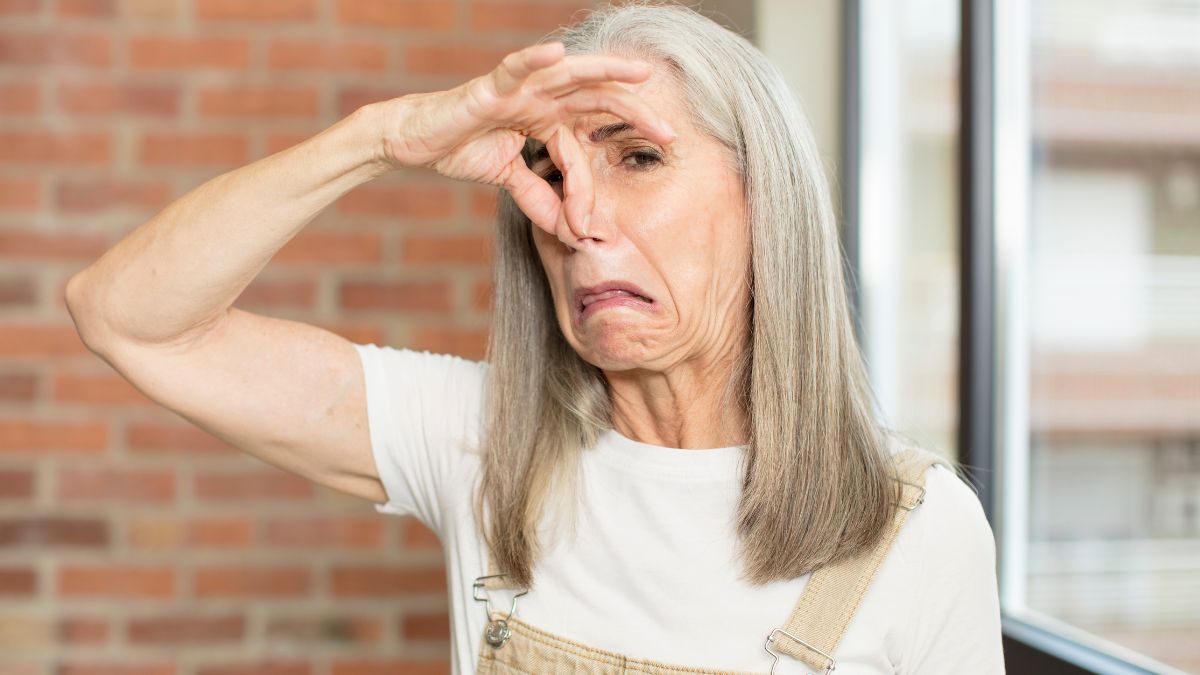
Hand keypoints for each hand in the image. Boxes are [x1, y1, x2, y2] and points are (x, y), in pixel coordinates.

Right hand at [375, 41, 676, 236]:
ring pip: (570, 74)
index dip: (588, 187)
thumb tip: (576, 234)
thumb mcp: (512, 182)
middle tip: (670, 134)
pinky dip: (534, 60)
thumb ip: (543, 202)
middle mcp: (542, 97)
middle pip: (598, 99)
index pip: (583, 147)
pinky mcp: (491, 86)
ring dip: (606, 72)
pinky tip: (557, 55)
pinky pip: (516, 68)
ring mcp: (520, 88)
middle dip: (635, 114)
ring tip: (639, 74)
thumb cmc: (463, 151)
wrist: (418, 142)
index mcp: (549, 116)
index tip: (590, 225)